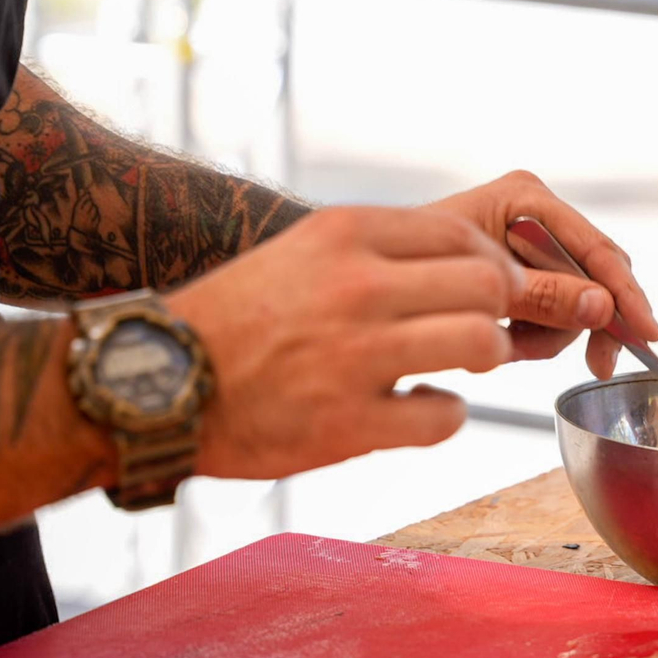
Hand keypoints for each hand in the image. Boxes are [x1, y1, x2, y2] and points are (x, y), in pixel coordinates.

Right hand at [168, 206, 525, 479]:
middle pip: (488, 284)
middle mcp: (356, 286)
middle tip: (488, 328)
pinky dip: (444, 416)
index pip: (466, 236)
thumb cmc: (236, 318)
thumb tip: (470, 261)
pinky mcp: (349, 422)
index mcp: (346, 234)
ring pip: (480, 344)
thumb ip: (380, 251)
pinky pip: (445, 417)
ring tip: (458, 367)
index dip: (494, 266)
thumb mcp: (303, 253)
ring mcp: (355, 355)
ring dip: (483, 359)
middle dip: (502, 309)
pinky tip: (420, 409)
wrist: (155, 382)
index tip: (491, 289)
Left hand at [430, 170, 657, 377]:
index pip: (596, 249)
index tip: (647, 335)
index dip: (626, 294)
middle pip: (594, 278)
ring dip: (548, 337)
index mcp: (525, 198)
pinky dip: (534, 338)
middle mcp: (534, 215)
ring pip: (576, 305)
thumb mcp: (483, 289)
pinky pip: (553, 314)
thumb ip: (546, 297)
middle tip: (592, 363)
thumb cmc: (408, 276)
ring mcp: (530, 247)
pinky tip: (507, 343)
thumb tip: (604, 307)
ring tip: (509, 350)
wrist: (371, 295)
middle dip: (579, 323)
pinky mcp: (522, 277)